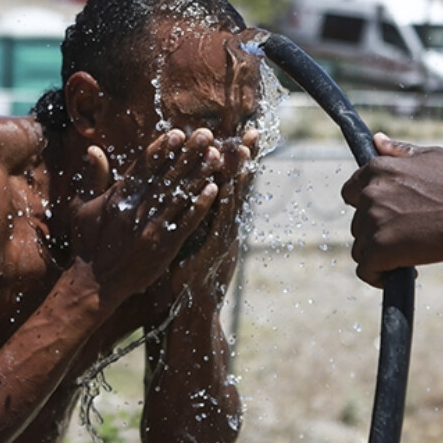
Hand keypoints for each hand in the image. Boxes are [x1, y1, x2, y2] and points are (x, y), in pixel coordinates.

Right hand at [70, 129, 223, 305]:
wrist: (96, 284)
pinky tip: (214, 189)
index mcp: (117, 198)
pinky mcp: (164, 247)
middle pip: (167, 177)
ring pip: (180, 196)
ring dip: (199, 174)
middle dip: (187, 154)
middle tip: (206, 135)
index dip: (161, 149)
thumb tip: (93, 149)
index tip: (177, 133)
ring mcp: (152, 229)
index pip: (143, 168)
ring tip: (216, 155)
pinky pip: (187, 222)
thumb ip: (92, 178)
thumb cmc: (87, 244)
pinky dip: (201, 205)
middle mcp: (136, 210)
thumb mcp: (81, 208)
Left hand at [159, 127, 257, 308]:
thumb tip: (194, 194)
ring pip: (234, 201)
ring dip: (239, 175)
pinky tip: (223, 186)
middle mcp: (228, 227)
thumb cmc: (188, 276)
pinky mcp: (214, 252)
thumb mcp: (194, 242)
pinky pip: (219, 223)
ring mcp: (224, 239)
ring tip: (244, 150)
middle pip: (238, 186)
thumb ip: (196, 218)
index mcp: (222, 223)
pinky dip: (222, 205)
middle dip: (246, 160)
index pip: (231, 184)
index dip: (239, 160)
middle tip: (253, 132)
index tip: (245, 134)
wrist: (193, 310)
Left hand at [341, 133, 442, 286]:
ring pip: (362, 249)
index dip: (366, 208)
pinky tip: (401, 273)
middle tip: (409, 239)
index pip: (350, 193)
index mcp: (378, 170)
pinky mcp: (379, 250)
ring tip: (410, 256)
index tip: (386, 218)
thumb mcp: (430, 156)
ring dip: (381, 255)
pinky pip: (366, 270)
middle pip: (359, 224)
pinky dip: (379, 276)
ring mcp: (373, 222)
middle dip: (378, 233)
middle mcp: (369, 194)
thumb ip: (399, 151)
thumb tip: (377, 140)